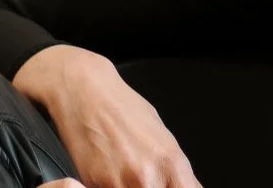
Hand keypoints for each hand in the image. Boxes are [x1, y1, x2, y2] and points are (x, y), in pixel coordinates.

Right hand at [15, 45, 201, 187]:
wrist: (87, 93)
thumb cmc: (123, 109)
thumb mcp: (160, 134)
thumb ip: (172, 166)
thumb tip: (184, 184)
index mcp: (171, 160)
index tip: (176, 186)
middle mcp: (149, 175)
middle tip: (148, 176)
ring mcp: (122, 183)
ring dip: (132, 187)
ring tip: (126, 172)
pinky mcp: (95, 185)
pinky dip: (112, 186)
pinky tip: (110, 174)